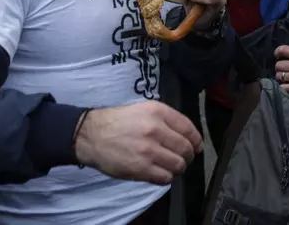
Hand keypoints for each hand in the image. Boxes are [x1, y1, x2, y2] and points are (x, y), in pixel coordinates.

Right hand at [74, 101, 202, 184]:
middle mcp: (155, 129)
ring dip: (177, 168)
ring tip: (169, 166)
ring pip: (178, 165)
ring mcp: (149, 150)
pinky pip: (165, 178)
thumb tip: (188, 137)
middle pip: (186, 148)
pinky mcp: (141, 168)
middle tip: (181, 158)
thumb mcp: (142, 109)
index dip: (196, 140)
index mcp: (157, 111)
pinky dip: (166, 177)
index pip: (188, 128)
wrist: (92, 135)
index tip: (196, 147)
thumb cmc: (117, 121)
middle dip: (187, 156)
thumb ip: (165, 120)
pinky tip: (159, 172)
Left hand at [274, 45, 288, 95]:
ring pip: (278, 76)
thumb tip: (286, 55)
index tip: (278, 56)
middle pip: (278, 65)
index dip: (277, 52)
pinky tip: (287, 86)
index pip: (283, 49)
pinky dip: (283, 87)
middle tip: (284, 70)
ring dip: (281, 78)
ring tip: (286, 79)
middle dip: (280, 68)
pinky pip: (282, 87)